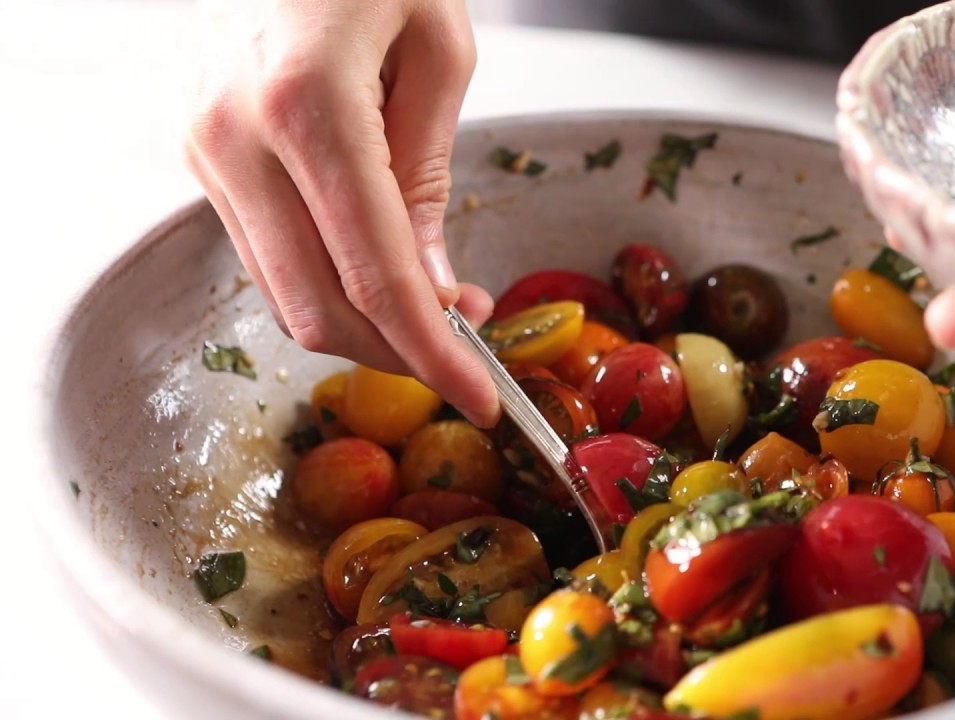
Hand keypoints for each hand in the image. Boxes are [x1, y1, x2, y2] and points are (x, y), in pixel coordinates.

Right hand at [184, 0, 498, 425]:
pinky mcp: (200, 157)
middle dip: (400, 353)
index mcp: (307, 102)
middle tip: (467, 357)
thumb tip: (435, 292)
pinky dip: (329, 287)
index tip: (482, 398)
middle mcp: (236, 135)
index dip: (432, 352)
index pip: (374, 272)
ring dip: (366, 326)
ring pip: (285, 295)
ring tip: (437, 310)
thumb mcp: (437, 55)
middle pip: (318, 306)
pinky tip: (381, 276)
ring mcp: (205, 149)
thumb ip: (428, 181)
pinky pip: (268, 256)